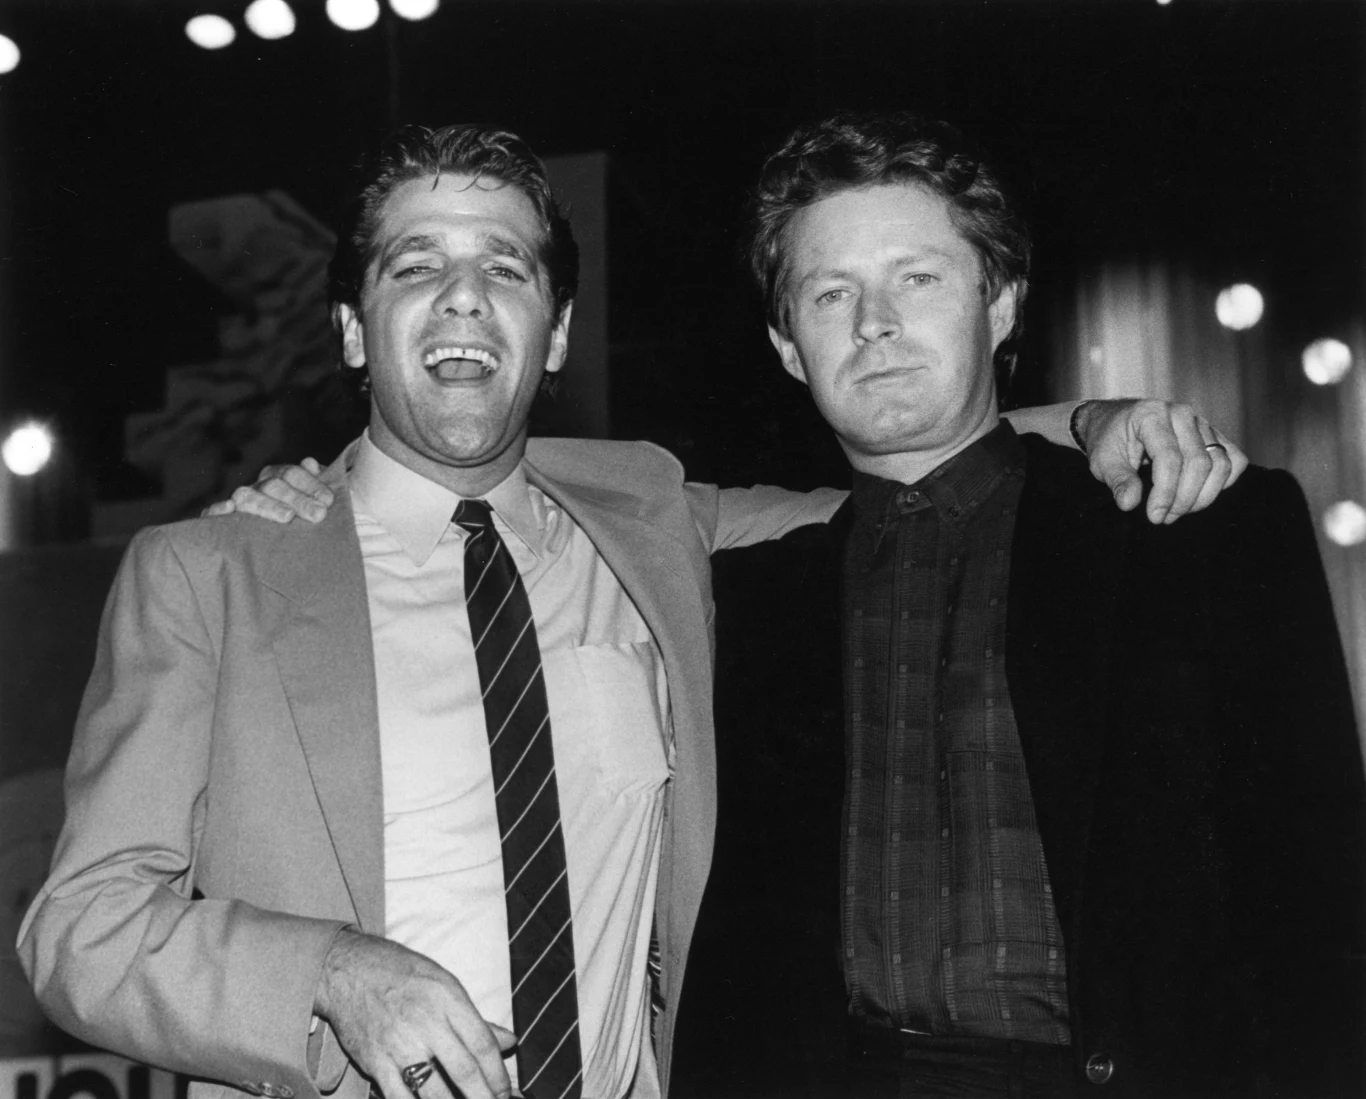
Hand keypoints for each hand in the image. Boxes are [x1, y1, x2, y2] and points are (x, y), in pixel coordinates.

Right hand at [200, 457, 334, 523]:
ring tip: (288, 518)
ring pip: (247, 495)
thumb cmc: (306, 529)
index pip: (291, 474)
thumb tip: (311, 463)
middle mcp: (257, 489)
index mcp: (279, 480)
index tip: (328, 501)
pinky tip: (228, 509)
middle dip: (297, 498)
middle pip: (272, 484)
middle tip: (319, 515)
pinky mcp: (219, 524)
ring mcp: (238, 504)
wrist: (278, 560)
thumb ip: (318, 485)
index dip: (310, 484)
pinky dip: (216, 511)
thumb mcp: (316, 508)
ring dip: (268, 505)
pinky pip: (210, 514)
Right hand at [316, 929, 516, 1098]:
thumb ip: (475, 1019)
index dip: (498, 1074)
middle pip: (463, 1070)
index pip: (482, 1044)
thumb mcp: (445, 983)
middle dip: (483, 1097)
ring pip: (433, 1091)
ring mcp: (398, 1044)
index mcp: (447, 998)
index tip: (506, 1093)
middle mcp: (424, 1022)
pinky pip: (399, 1097)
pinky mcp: (374, 1062)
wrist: (347, 969)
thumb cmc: (401, 973)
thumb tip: (510, 1041)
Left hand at [1076, 399, 1247, 523]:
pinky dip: (1223, 482)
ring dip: (1204, 496)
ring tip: (1178, 511)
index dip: (1165, 493)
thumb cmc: (1108, 440)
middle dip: (1184, 499)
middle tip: (1164, 518)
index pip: (1170, 459)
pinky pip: (1235, 460)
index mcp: (1152, 415)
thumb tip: (1129, 503)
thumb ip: (1118, 481)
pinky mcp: (1213, 435)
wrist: (1114, 421)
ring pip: (1221, 464)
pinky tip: (1199, 495)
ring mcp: (1202, 423)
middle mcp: (1182, 414)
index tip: (1155, 516)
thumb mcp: (1102, 461)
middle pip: (1199, 464)